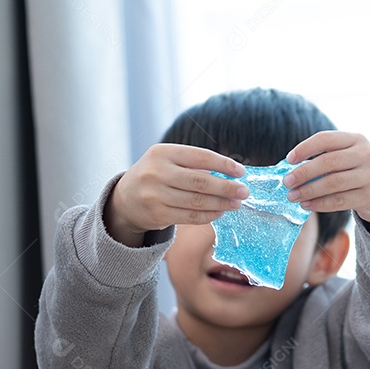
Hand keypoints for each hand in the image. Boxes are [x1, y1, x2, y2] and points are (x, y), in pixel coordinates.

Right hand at [104, 144, 247, 246]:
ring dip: (221, 203)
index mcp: (162, 153)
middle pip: (200, 181)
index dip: (224, 164)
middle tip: (244, 192)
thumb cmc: (155, 176)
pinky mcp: (158, 214)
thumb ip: (193, 164)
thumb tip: (230, 174)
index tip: (241, 172)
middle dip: (227, 187)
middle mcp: (157, 172)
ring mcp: (155, 195)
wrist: (124, 199)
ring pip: (197, 201)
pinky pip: (190, 216)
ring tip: (236, 204)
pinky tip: (220, 212)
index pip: (200, 156)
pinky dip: (209, 215)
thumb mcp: (167, 161)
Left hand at [284, 132, 369, 247]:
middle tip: (287, 182)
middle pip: (328, 162)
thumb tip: (291, 168)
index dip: (305, 148)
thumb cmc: (357, 172)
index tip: (288, 160)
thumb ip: (326, 157)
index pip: (326, 139)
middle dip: (303, 173)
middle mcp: (367, 154)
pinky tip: (307, 205)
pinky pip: (339, 201)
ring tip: (293, 196)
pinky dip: (319, 204)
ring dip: (308, 191)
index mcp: (357, 139)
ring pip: (332, 183)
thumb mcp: (349, 157)